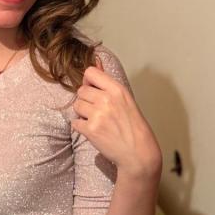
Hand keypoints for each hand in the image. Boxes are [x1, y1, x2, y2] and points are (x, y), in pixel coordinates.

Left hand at [71, 57, 161, 181]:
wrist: (138, 153)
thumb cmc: (133, 126)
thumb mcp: (125, 99)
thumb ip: (108, 82)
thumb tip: (96, 61)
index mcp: (117, 89)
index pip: (90, 72)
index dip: (89, 82)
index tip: (93, 90)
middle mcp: (107, 99)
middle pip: (81, 91)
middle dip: (86, 100)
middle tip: (98, 111)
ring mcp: (98, 115)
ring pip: (76, 106)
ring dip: (83, 113)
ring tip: (96, 121)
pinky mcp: (90, 130)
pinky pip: (75, 122)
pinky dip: (81, 127)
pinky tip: (94, 131)